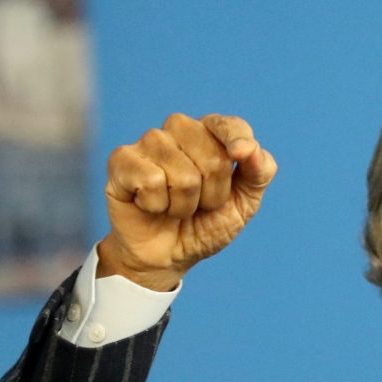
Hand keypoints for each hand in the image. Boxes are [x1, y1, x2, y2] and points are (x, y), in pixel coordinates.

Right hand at [98, 113, 277, 290]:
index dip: (238, 141)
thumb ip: (259, 173)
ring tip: (175, 207)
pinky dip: (157, 205)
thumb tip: (251, 148)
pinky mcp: (122, 159)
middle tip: (199, 204)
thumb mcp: (244, 204)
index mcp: (212, 135)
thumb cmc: (206, 224)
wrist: (168, 256)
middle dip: (213, 195)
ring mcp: (150, 142)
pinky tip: (150, 205)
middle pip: (214, 158)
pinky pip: (151, 180)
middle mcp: (180, 130)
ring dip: (184, 205)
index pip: (231, 126)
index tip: (240, 156)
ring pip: (184, 175)